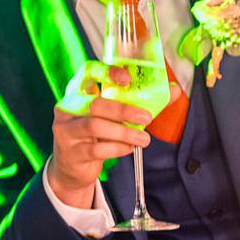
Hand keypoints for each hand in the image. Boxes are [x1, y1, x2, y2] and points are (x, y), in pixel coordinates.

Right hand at [47, 60, 151, 207]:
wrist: (71, 167)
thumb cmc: (95, 134)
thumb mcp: (112, 115)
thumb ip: (140, 102)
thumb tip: (173, 90)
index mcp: (77, 91)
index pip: (87, 71)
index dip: (106, 71)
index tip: (127, 78)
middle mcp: (67, 108)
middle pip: (94, 103)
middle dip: (123, 110)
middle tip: (146, 118)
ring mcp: (66, 130)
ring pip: (95, 126)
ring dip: (124, 133)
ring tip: (144, 139)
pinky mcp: (71, 152)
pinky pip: (96, 149)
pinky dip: (117, 148)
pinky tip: (128, 148)